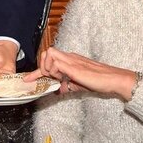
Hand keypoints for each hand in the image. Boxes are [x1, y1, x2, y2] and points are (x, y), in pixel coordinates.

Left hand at [22, 47, 136, 98]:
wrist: (114, 80)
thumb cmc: (100, 81)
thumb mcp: (79, 84)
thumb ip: (68, 85)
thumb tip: (59, 90)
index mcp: (70, 59)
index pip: (49, 59)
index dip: (37, 70)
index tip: (29, 79)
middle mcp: (70, 57)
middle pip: (46, 53)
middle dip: (43, 67)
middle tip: (52, 79)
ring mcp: (72, 60)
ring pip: (49, 55)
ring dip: (49, 69)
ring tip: (60, 79)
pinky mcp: (75, 67)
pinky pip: (57, 64)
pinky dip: (55, 72)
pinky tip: (63, 80)